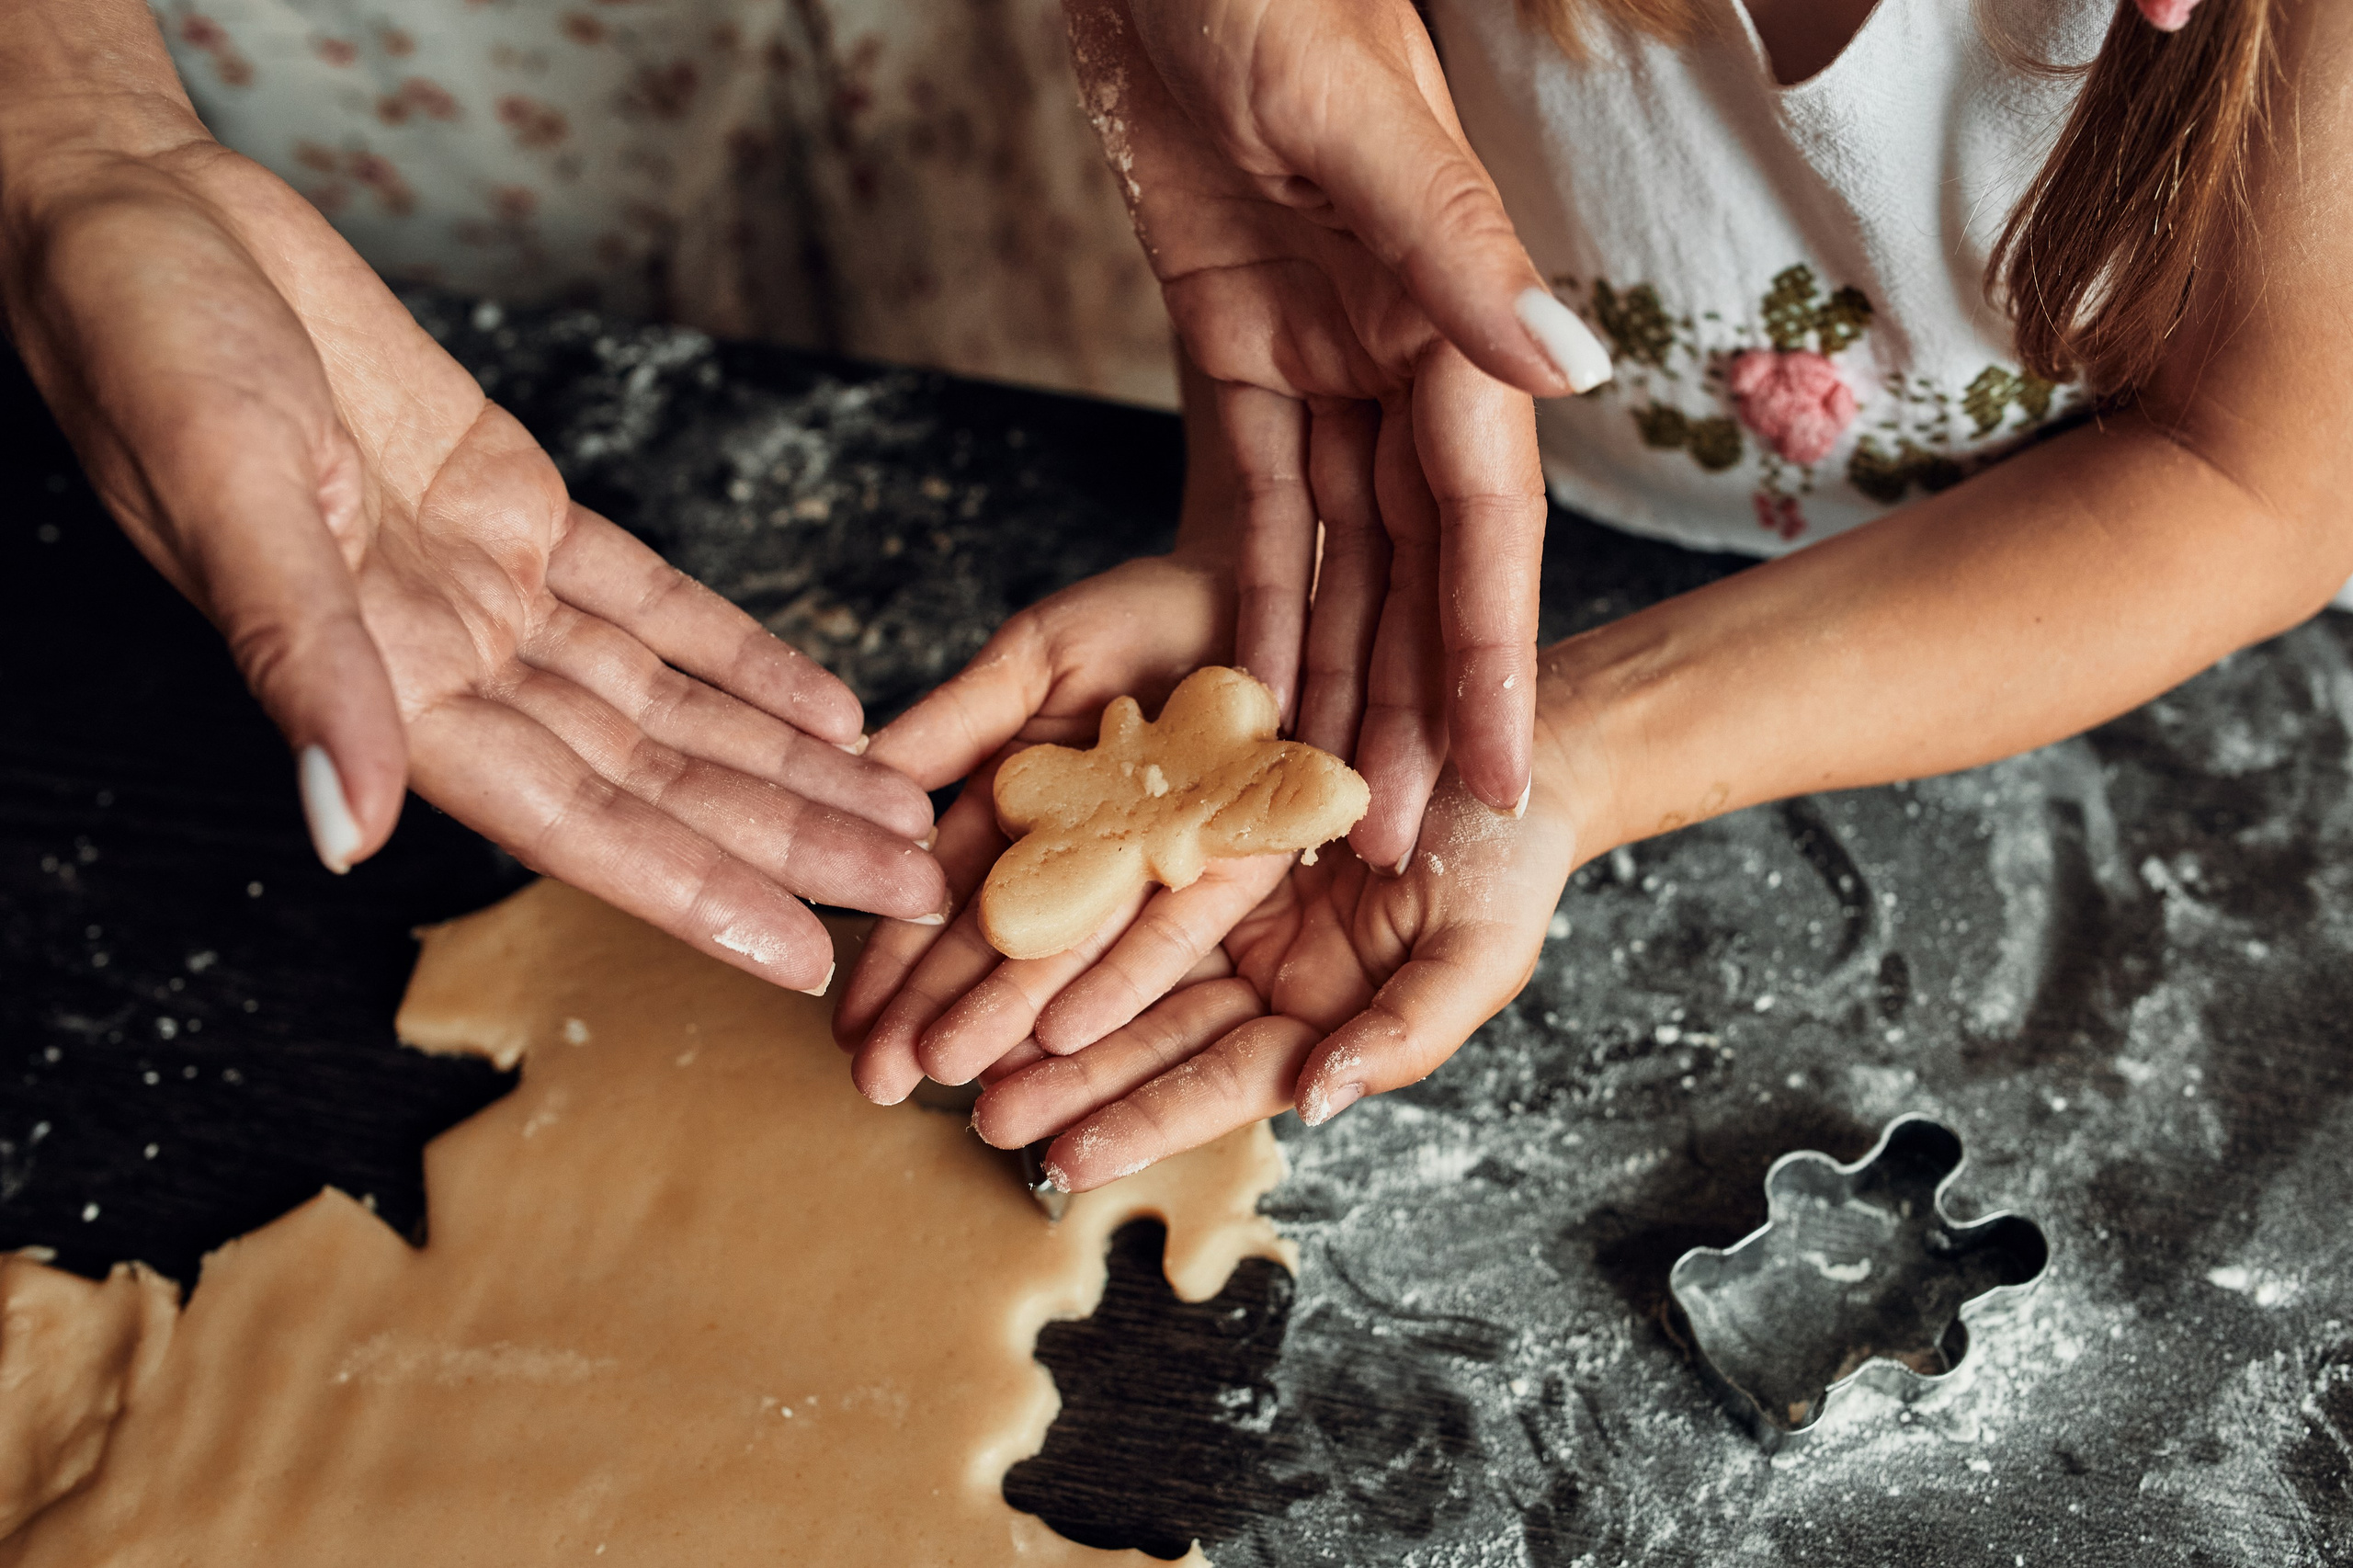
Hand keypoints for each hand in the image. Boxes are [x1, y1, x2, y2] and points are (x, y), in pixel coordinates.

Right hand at [0, 95, 943, 991]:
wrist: (146, 217)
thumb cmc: (149, 343)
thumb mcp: (226, 492)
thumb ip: (301, 661)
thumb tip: (347, 832)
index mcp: (377, 686)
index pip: (573, 820)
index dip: (697, 889)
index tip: (807, 952)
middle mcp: (445, 663)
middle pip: (656, 780)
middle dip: (790, 838)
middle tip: (918, 890)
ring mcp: (487, 592)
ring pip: (673, 705)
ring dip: (788, 762)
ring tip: (899, 810)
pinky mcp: (518, 512)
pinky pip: (655, 603)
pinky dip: (741, 652)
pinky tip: (826, 704)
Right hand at [832, 551, 1315, 1102]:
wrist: (1265, 579)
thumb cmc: (1144, 614)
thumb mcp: (1031, 659)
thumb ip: (955, 723)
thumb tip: (858, 774)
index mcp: (1027, 815)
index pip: (945, 897)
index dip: (895, 960)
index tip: (845, 1023)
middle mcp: (1090, 859)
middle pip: (1002, 947)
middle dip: (938, 1014)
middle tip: (876, 1080)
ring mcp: (1159, 870)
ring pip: (1078, 957)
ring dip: (1015, 1024)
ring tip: (957, 1083)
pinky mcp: (1239, 863)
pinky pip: (1177, 931)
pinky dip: (1121, 980)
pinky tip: (1066, 1036)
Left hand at [968, 752, 1580, 1188]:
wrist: (1500, 740)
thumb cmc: (1512, 857)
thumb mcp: (1481, 952)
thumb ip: (1406, 1033)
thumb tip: (1319, 1099)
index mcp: (1321, 1020)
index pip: (1222, 1081)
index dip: (1145, 1120)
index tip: (1064, 1159)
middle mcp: (1259, 975)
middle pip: (1148, 1035)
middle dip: (1064, 1080)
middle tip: (974, 1114)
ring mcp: (1225, 908)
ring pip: (1119, 965)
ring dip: (1039, 1006)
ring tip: (954, 1048)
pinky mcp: (1200, 834)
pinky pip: (1122, 873)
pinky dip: (1064, 906)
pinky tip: (993, 931)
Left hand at [1070, 0, 1606, 866]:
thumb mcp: (1344, 105)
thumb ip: (1453, 245)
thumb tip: (1571, 372)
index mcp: (1449, 307)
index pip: (1481, 517)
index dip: (1489, 654)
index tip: (1499, 774)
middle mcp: (1403, 346)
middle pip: (1416, 562)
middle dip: (1409, 702)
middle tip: (1396, 836)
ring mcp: (1322, 351)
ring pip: (1340, 549)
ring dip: (1334, 670)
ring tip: (1325, 795)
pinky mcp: (1240, 342)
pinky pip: (1251, 492)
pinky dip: (1253, 586)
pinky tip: (1253, 679)